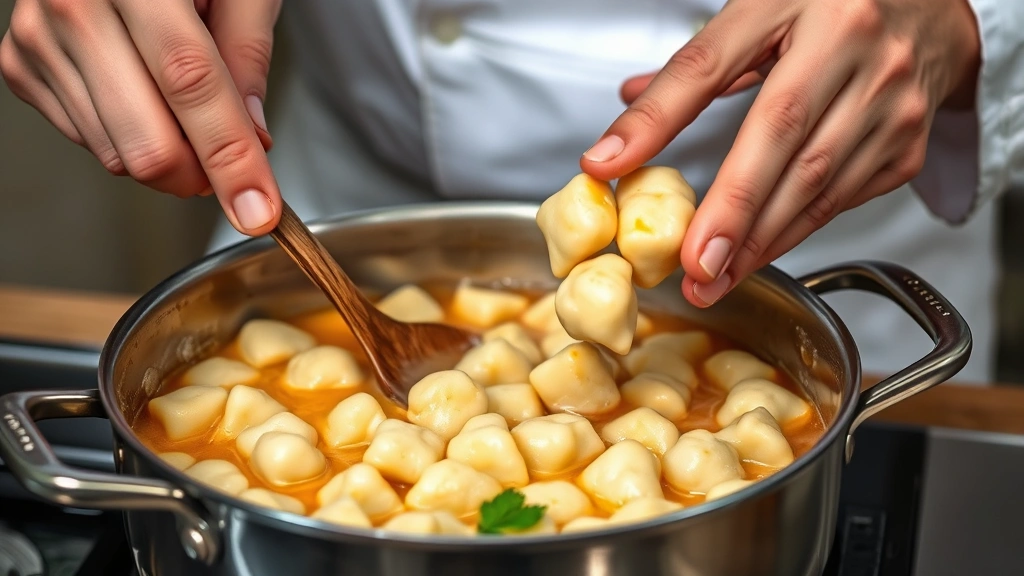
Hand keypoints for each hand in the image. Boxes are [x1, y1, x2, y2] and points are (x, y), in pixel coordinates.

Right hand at [0, 0, 283, 234]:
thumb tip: (254, 137)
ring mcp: (39, 37)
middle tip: (234, 165)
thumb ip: (248, 54)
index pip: (191, 84)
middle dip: (202, 176)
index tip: (257, 209)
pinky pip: (89, 141)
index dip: (231, 157)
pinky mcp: (20, 65)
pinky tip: (143, 94)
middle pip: (146, 142)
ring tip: (185, 103)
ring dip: (169, 155)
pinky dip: (130, 137)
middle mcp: (74, 3)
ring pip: (117, 154)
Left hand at [580, 0, 980, 307]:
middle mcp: (859, 52)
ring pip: (818, 185)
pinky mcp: (909, 144)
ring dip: (762, 241)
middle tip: (690, 268)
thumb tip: (624, 119)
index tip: (613, 168)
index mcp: (806, 5)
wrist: (933, 7)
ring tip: (716, 278)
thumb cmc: (835, 4)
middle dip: (731, 216)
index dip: (662, 120)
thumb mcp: (760, 10)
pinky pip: (844, 199)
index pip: (714, 68)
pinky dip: (798, 229)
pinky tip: (762, 250)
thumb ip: (695, 65)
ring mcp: (893, 102)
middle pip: (782, 144)